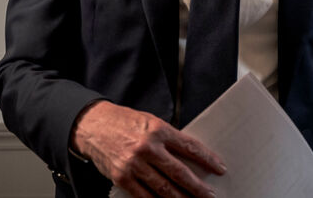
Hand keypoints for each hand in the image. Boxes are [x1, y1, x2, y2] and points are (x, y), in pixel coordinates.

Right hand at [71, 100, 225, 197]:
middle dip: (197, 187)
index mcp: (158, 129)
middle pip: (179, 172)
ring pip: (163, 188)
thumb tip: (189, 158)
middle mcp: (147, 147)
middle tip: (210, 195)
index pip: (189, 147)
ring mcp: (134, 164)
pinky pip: (144, 196)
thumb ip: (167, 139)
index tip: (220, 168)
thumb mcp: (149, 122)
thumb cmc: (124, 122)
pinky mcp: (122, 178)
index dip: (207, 159)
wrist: (93, 125)